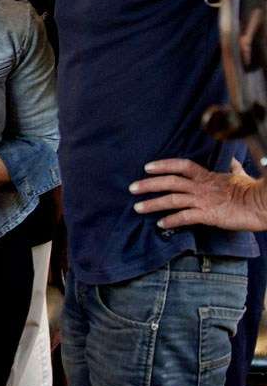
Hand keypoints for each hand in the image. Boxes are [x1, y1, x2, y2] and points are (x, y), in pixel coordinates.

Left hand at [131, 157, 266, 230]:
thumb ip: (232, 168)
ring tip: (138, 208)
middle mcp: (201, 186)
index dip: (163, 165)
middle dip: (149, 184)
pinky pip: (185, 217)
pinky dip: (171, 220)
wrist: (263, 204)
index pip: (181, 165)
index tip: (147, 167)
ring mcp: (204, 200)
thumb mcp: (240, 176)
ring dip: (153, 203)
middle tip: (132, 188)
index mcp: (208, 176)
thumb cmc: (253, 191)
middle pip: (170, 181)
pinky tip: (160, 224)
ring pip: (172, 199)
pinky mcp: (208, 215)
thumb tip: (233, 161)